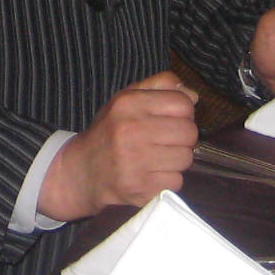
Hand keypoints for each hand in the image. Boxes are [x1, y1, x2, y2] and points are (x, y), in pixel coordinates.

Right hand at [37, 72, 199, 221]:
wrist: (82, 171)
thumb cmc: (109, 132)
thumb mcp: (126, 99)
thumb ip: (159, 86)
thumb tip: (193, 96)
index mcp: (128, 104)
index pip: (182, 104)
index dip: (183, 112)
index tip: (170, 120)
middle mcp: (131, 130)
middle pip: (189, 132)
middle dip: (182, 138)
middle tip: (166, 141)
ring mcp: (135, 162)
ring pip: (185, 158)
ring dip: (176, 160)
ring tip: (157, 158)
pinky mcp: (140, 188)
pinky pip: (176, 182)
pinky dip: (167, 180)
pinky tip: (151, 175)